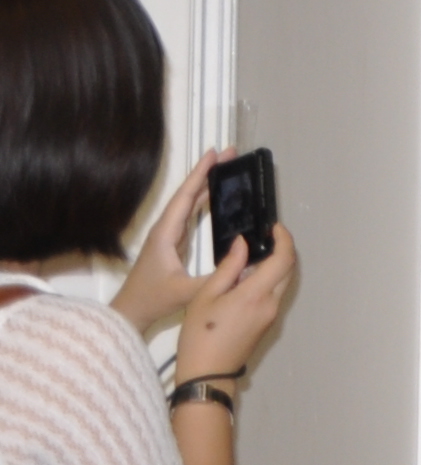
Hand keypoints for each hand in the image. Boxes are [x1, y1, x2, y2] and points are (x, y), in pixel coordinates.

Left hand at [112, 154, 223, 334]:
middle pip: (188, 193)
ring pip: (189, 202)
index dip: (200, 174)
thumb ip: (216, 277)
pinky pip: (190, 214)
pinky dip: (204, 200)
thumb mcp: (187, 291)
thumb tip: (246, 262)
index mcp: (166, 234)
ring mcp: (168, 235)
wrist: (131, 311)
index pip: (185, 197)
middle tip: (229, 153)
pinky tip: (215, 195)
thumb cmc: (153, 299)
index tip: (214, 153)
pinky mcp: (173, 242)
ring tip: (226, 167)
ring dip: (206, 183)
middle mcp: (165, 229)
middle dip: (208, 171)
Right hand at [173, 218, 296, 386]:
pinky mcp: (266, 323)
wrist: (207, 374)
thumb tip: (243, 244)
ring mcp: (271, 315)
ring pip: (281, 283)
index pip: (284, 259)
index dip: (284, 239)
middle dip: (281, 250)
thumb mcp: (206, 296)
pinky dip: (266, 281)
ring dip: (273, 266)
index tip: (274, 227)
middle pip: (287, 270)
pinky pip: (273, 295)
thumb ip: (228, 267)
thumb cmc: (199, 335)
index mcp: (256, 294)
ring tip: (248, 258)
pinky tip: (244, 280)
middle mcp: (271, 304)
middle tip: (263, 238)